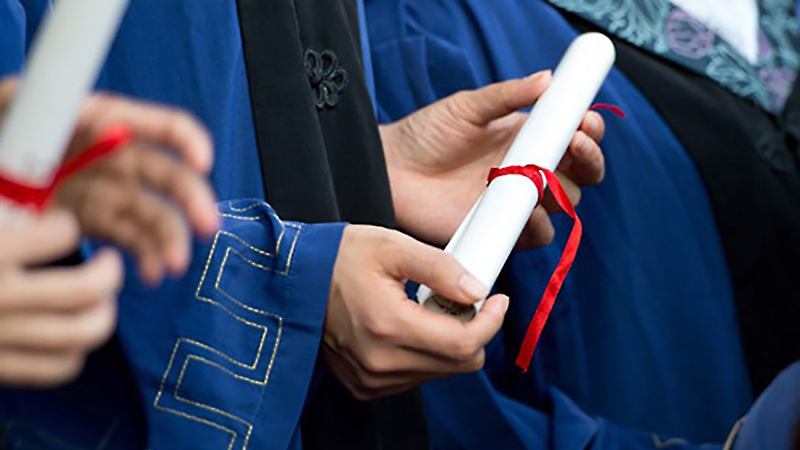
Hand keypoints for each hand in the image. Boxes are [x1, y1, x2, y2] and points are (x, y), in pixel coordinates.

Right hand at [0, 210, 121, 386]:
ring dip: (103, 315)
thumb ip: (1, 214)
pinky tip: (71, 332)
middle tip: (110, 263)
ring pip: (79, 335)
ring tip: (101, 300)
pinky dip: (75, 352)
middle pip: (84, 291)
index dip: (67, 227)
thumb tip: (28, 210)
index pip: (59, 234)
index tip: (61, 228)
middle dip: (110, 274)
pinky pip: (54, 369)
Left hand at [53, 91, 219, 284]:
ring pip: (154, 214)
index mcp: (98, 123)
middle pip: (167, 176)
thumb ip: (37, 102)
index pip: (158, 125)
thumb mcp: (9, 109)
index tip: (201, 163)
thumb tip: (82, 110)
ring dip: (172, 239)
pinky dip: (147, 258)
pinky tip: (150, 273)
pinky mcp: (95, 222)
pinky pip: (131, 240)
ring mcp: (105, 191)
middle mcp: (112, 157)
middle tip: (206, 228)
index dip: (186, 140)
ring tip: (171, 266)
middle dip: (192, 201)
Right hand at [323, 225, 508, 399]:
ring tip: (428, 308)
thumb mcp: (393, 247)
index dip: (491, 322)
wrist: (295, 279)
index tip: (497, 300)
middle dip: (473, 331)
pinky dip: (426, 354)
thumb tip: (477, 290)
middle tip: (462, 299)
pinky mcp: (364, 385)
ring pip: (440, 373)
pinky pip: (416, 378)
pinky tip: (411, 326)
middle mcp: (379, 362)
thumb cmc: (339, 257)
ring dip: (449, 343)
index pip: (464, 343)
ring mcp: (370, 379)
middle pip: (459, 364)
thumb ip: (440, 268)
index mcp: (388, 325)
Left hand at [380, 71, 605, 247]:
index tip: (585, 120)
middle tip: (575, 144)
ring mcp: (518, 202)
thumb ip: (507, 94)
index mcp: (528, 138)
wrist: (390, 171)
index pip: (575, 136)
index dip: (588, 130)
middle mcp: (529, 171)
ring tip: (543, 174)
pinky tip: (528, 208)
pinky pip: (537, 234)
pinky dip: (540, 224)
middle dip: (588, 158)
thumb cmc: (425, 135)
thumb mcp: (467, 107)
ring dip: (566, 190)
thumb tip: (548, 79)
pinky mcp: (502, 230)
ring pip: (565, 203)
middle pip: (581, 172)